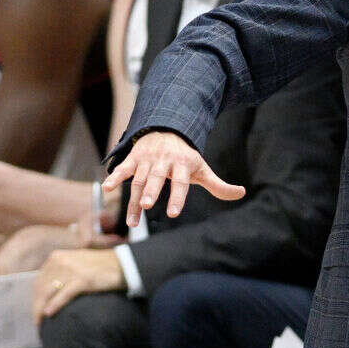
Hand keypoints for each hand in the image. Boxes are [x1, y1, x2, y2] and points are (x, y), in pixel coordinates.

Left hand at [32, 247, 125, 321]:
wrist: (121, 264)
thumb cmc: (98, 267)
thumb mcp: (74, 263)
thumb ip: (60, 272)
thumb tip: (48, 290)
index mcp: (56, 257)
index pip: (39, 281)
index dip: (35, 297)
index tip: (35, 310)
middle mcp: (61, 261)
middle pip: (41, 288)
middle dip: (36, 306)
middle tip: (36, 321)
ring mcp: (71, 269)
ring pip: (48, 292)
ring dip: (41, 309)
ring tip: (40, 322)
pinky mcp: (83, 279)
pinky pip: (64, 294)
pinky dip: (54, 305)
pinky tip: (48, 314)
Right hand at [102, 131, 244, 227]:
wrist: (168, 129)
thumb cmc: (186, 156)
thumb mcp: (202, 168)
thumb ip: (218, 185)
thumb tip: (242, 193)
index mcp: (182, 164)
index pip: (180, 182)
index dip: (177, 197)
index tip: (172, 213)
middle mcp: (164, 161)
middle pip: (156, 179)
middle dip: (150, 191)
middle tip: (145, 205)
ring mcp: (148, 159)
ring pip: (139, 180)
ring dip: (133, 196)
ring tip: (133, 219)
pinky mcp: (134, 157)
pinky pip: (123, 167)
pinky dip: (114, 177)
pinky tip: (106, 188)